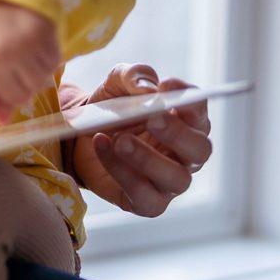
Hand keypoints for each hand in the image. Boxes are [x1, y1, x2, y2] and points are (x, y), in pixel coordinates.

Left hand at [0, 1, 59, 150]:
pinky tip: (32, 48)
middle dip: (11, 88)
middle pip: (14, 99)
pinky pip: (50, 73)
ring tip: (18, 54)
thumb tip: (1, 120)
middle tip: (6, 64)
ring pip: (33, 89)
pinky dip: (44, 65)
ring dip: (29, 77)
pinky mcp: (47, 45)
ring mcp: (24, 52)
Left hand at [72, 63, 212, 216]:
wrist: (78, 139)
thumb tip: (148, 88)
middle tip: (152, 118)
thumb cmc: (110, 109)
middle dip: (177, 133)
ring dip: (148, 158)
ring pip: (177, 178)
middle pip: (200, 149)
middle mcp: (185, 154)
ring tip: (121, 140)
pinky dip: (122, 172)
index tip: (166, 86)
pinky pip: (144, 195)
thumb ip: (133, 76)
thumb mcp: (116, 84)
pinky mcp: (148, 202)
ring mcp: (169, 181)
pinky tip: (103, 147)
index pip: (200, 111)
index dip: (189, 100)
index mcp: (185, 122)